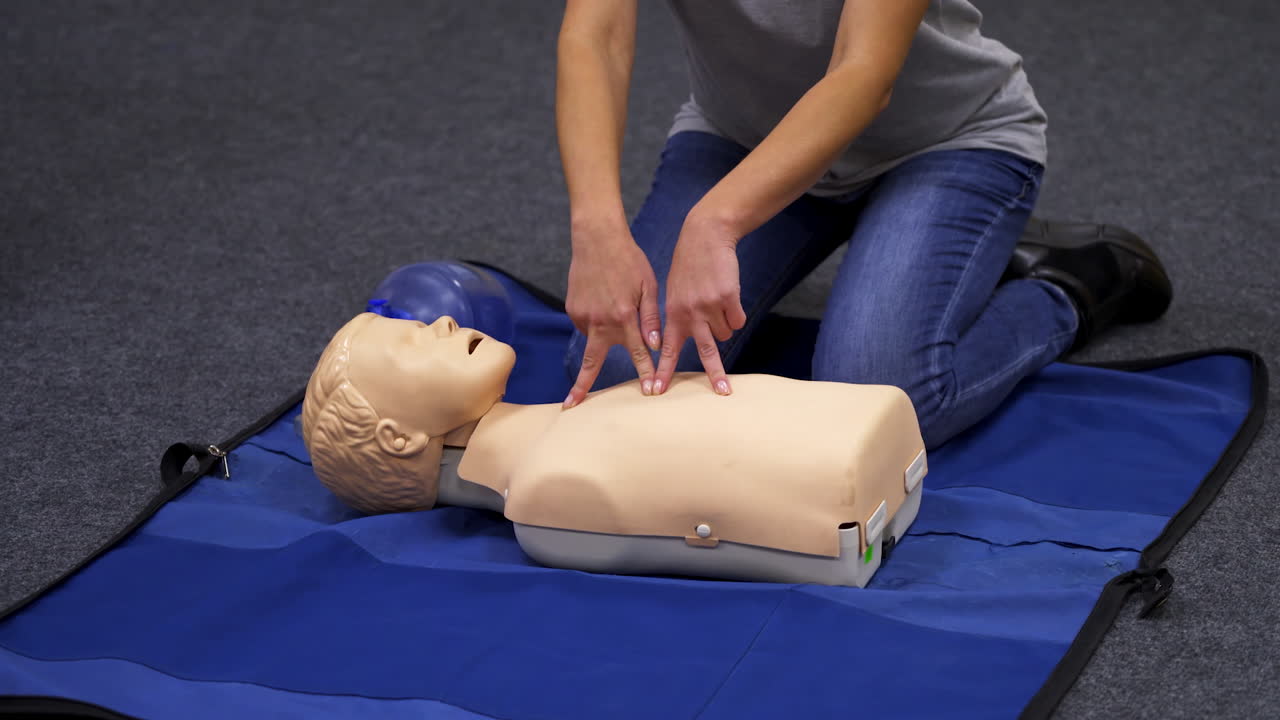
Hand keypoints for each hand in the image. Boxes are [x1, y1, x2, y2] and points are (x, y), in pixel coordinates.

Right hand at [563, 219, 661, 407]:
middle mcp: (601, 321)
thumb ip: (651, 316)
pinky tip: (602, 301)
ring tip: (608, 307)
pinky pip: (586, 324)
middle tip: (571, 405)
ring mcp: (583, 315)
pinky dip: (595, 320)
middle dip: (581, 387)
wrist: (596, 238)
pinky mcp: (572, 308)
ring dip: (601, 336)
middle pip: (592, 362)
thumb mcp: (648, 286)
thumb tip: (654, 344)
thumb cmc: (628, 260)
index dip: (644, 373)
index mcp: (624, 316)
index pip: (637, 353)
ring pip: (593, 338)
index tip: (648, 393)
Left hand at [653, 211, 745, 395]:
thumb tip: (678, 342)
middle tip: (722, 392)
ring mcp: (710, 305)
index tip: (658, 391)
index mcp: (673, 314)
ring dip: (724, 325)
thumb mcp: (673, 292)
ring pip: (725, 334)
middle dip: (715, 374)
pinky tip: (728, 297)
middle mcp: (690, 313)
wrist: (705, 237)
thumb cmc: (688, 266)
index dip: (664, 371)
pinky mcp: (728, 297)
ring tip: (716, 303)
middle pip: (706, 351)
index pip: (668, 349)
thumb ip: (675, 317)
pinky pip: (738, 321)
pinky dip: (736, 314)